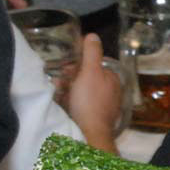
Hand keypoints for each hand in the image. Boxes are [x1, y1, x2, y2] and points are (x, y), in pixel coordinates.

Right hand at [64, 34, 121, 151]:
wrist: (89, 134)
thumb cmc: (89, 101)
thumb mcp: (90, 72)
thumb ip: (92, 53)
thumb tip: (93, 35)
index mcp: (112, 79)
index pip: (94, 65)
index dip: (78, 65)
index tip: (65, 69)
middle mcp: (111, 92)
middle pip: (87, 79)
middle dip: (71, 78)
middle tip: (58, 82)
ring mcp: (104, 106)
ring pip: (83, 92)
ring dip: (68, 90)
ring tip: (57, 92)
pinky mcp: (95, 119)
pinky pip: (81, 106)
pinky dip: (71, 102)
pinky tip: (63, 104)